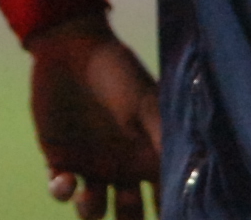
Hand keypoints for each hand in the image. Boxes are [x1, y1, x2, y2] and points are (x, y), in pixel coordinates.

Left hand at [25, 13, 161, 219]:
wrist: (72, 48)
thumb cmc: (116, 73)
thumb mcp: (144, 104)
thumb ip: (162, 139)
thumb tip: (191, 173)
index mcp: (146, 156)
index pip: (163, 196)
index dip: (168, 211)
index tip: (169, 216)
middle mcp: (121, 166)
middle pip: (129, 214)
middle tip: (127, 218)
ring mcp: (90, 164)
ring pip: (93, 209)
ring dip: (91, 211)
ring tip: (91, 199)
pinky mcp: (59, 158)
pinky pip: (60, 189)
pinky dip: (62, 191)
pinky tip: (67, 182)